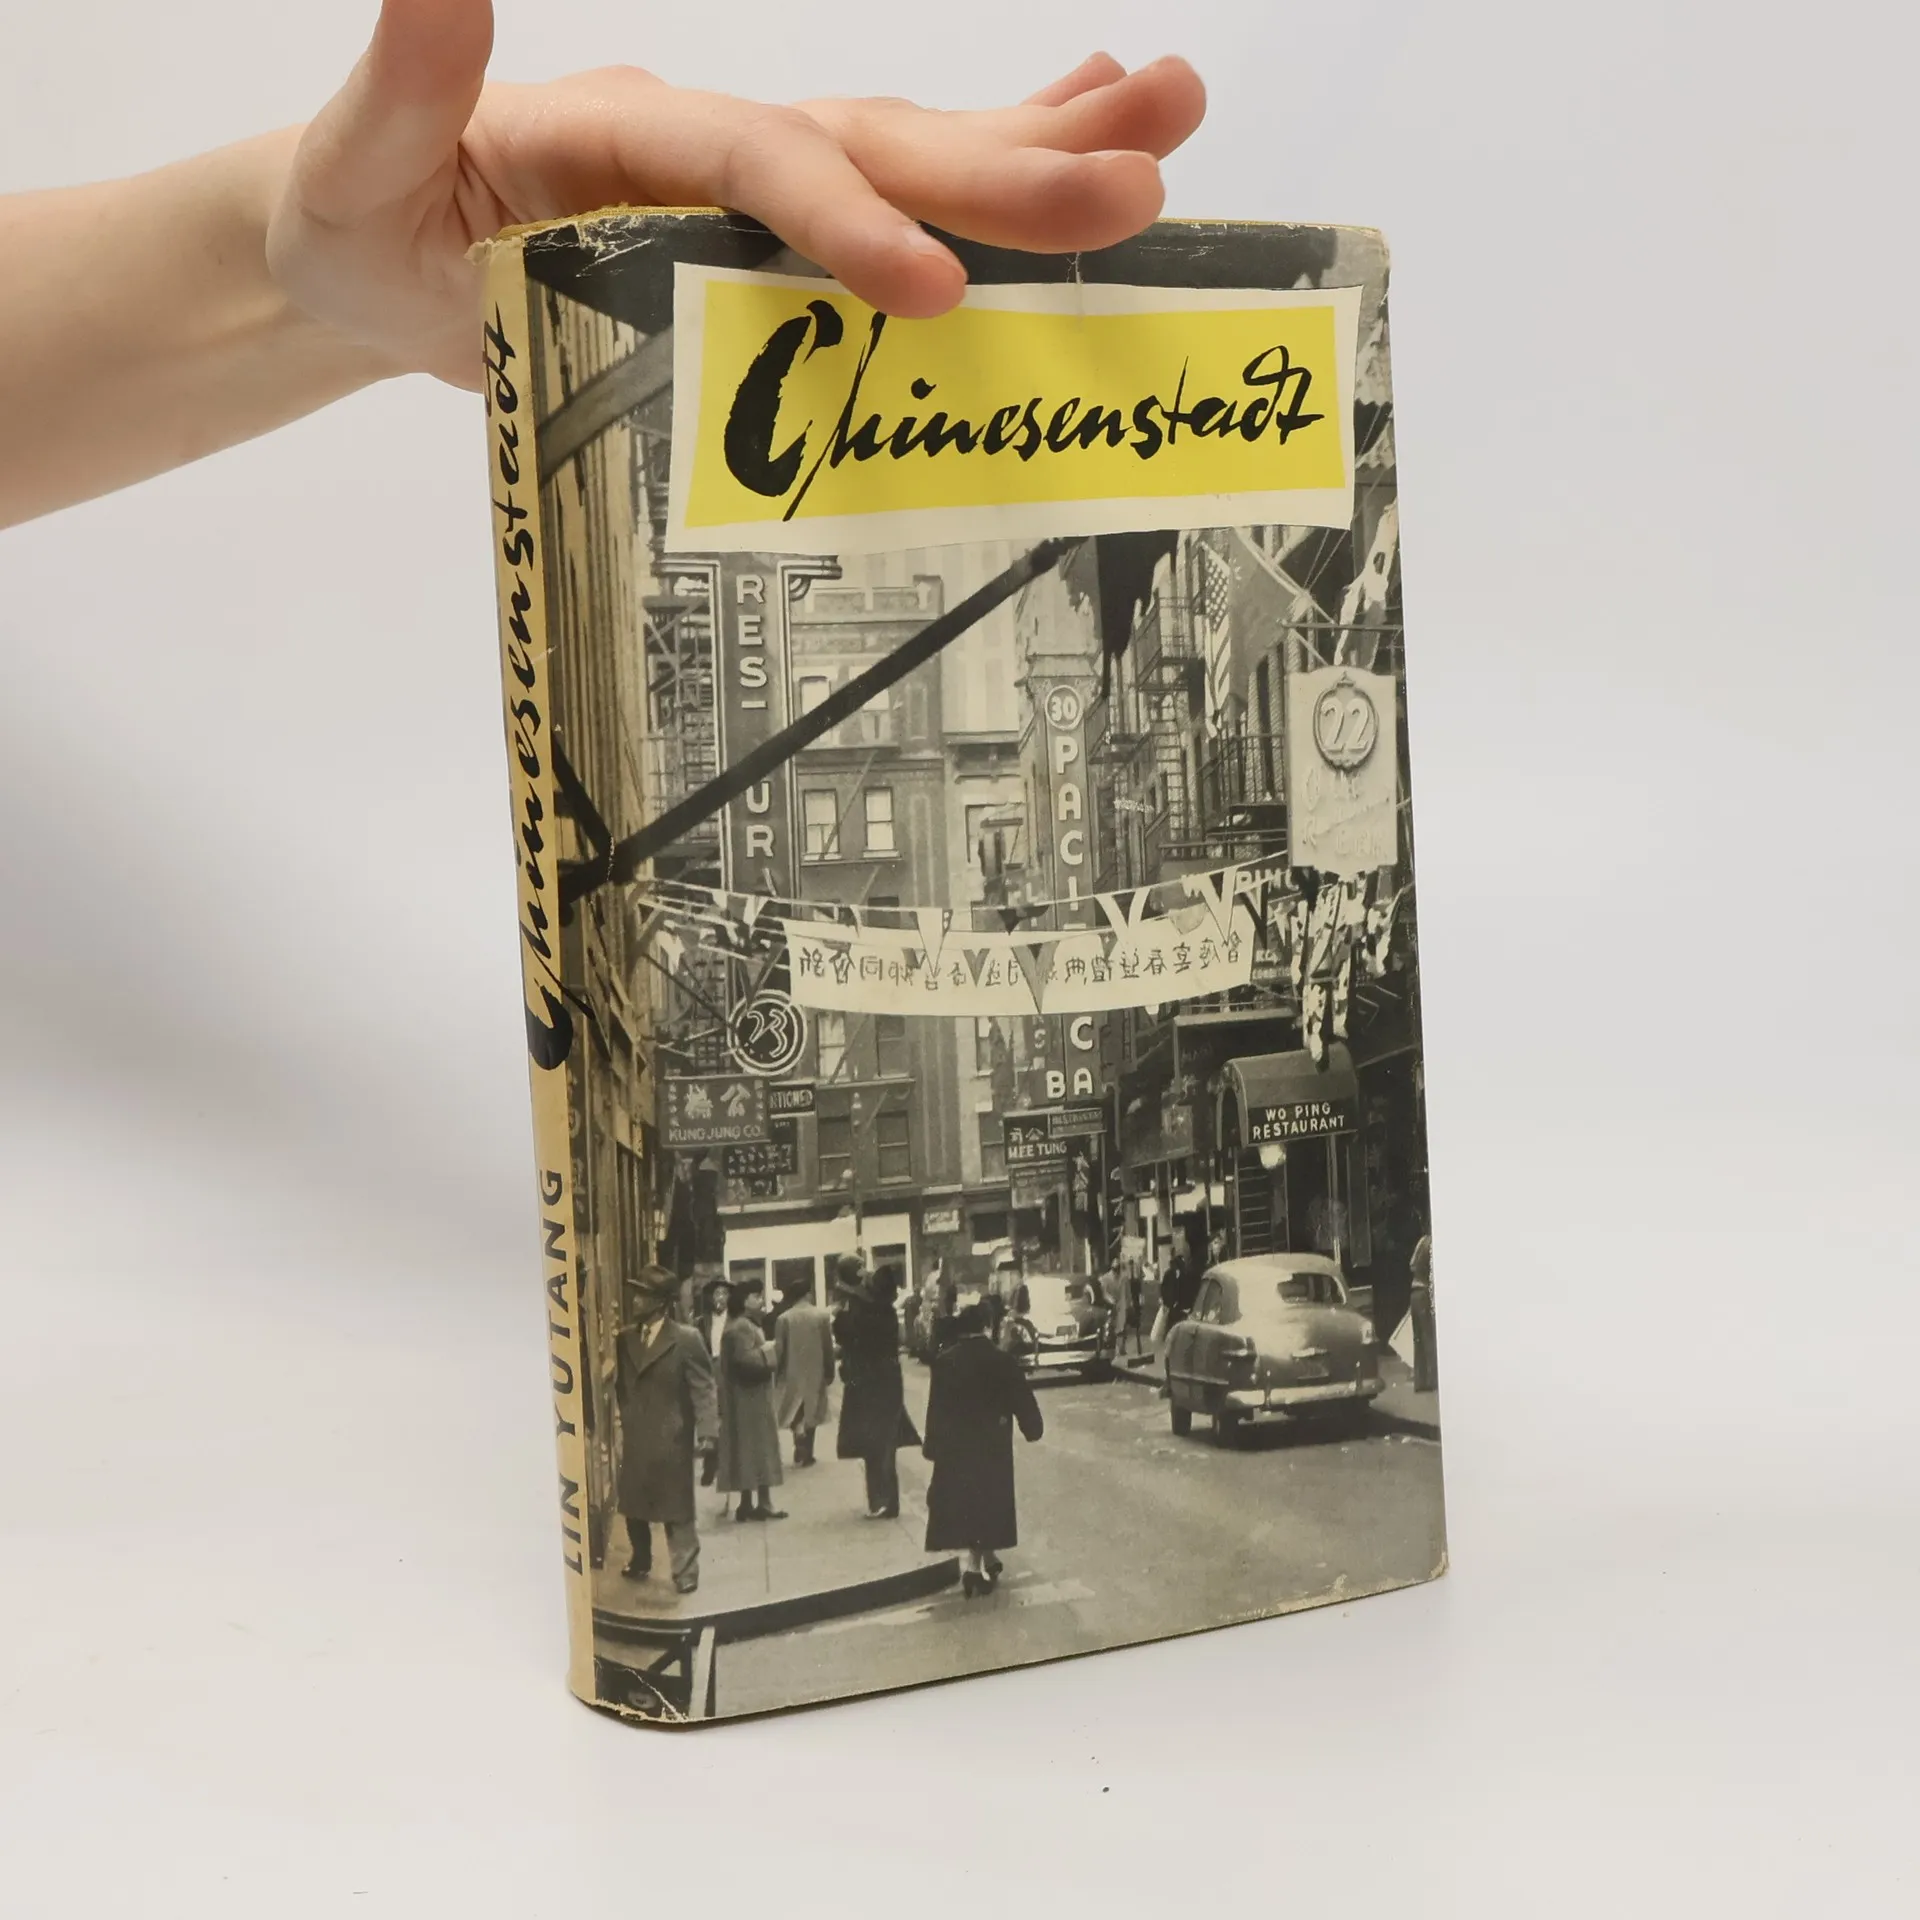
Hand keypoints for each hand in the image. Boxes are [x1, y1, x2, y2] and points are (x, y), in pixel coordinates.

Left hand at [268, 0, 1205, 389]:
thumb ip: (410, 83)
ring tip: (1168, 128)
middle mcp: (716, 145)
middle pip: (877, 145)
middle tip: (1145, 169)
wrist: (378, 259)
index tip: (932, 291)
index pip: (760, 168)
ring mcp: (753, 187)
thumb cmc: (368, 222)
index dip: (848, 220)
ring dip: (1040, 144)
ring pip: (914, 154)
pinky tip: (1075, 146)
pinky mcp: (771, 239)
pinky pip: (894, 199)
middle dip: (1007, 169)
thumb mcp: (357, 163)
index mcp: (632, 133)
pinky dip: (986, 173)